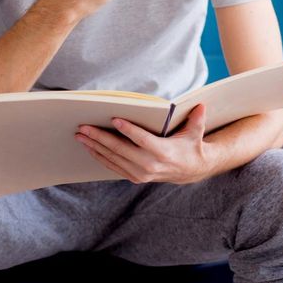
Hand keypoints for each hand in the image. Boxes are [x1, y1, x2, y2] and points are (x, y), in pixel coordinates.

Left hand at [74, 104, 216, 184]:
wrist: (190, 171)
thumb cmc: (191, 146)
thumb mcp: (195, 133)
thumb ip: (197, 119)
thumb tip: (201, 105)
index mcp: (163, 152)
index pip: (142, 140)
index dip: (128, 130)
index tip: (113, 119)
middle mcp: (150, 165)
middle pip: (120, 149)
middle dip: (99, 137)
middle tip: (84, 127)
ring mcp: (141, 173)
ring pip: (113, 159)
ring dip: (94, 146)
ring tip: (81, 135)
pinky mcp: (135, 177)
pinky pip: (113, 167)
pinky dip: (100, 157)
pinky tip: (89, 147)